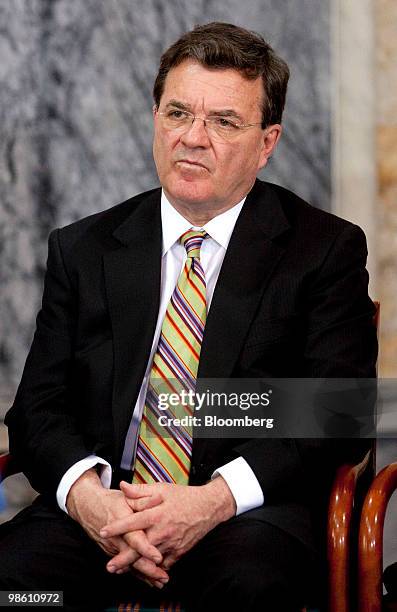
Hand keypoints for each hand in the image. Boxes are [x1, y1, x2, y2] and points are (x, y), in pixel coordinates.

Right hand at [66, 468, 167, 585]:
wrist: (87, 506)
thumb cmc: (110, 501)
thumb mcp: (127, 497)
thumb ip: (142, 499)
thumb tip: (159, 498)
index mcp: (122, 523)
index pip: (135, 538)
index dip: (146, 549)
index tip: (158, 557)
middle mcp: (116, 539)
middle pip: (132, 558)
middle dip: (148, 570)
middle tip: (163, 578)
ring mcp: (113, 548)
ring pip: (129, 565)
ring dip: (144, 575)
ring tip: (160, 582)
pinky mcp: (111, 552)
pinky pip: (125, 565)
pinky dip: (137, 573)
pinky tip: (149, 580)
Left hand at [100, 477, 235, 571]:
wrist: (208, 507)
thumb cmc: (183, 496)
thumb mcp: (162, 489)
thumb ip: (140, 491)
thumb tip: (122, 487)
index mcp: (157, 514)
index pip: (133, 522)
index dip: (117, 527)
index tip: (102, 531)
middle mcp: (163, 531)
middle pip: (139, 548)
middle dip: (123, 559)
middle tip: (109, 566)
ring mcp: (171, 543)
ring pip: (150, 559)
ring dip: (136, 566)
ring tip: (121, 571)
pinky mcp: (179, 552)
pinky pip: (164, 564)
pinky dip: (154, 569)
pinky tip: (144, 571)